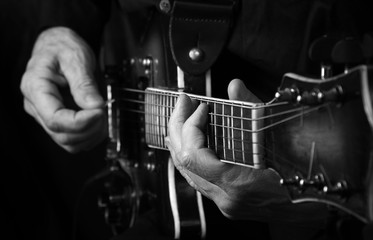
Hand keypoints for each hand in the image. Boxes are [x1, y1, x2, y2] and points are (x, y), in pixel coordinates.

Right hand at [20, 27, 106, 152]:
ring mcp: (46, 115)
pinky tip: (99, 122)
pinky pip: (73, 139)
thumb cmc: (62, 47)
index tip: (100, 111)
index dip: (81, 122)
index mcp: (35, 88)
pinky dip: (89, 136)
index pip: (55, 119)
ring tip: (103, 116)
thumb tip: (94, 106)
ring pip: (68, 142)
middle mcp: (36, 106)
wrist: (59, 44)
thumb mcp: (75, 58)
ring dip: (91, 135)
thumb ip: (84, 83)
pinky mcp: (58, 120)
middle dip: (89, 128)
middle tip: (105, 111)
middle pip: (62, 135)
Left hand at [166, 79, 294, 219]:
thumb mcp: (280, 136)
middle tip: (183, 103)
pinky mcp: (227, 202)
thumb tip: (234, 87)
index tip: (200, 106)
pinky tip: (191, 141)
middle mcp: (226, 197)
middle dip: (178, 126)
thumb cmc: (305, 175)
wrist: (317, 207)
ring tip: (182, 117)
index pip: (193, 154)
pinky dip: (191, 154)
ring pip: (187, 172)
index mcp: (237, 183)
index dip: (190, 125)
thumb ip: (252, 109)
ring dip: (182, 140)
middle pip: (183, 162)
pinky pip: (197, 177)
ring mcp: (225, 202)